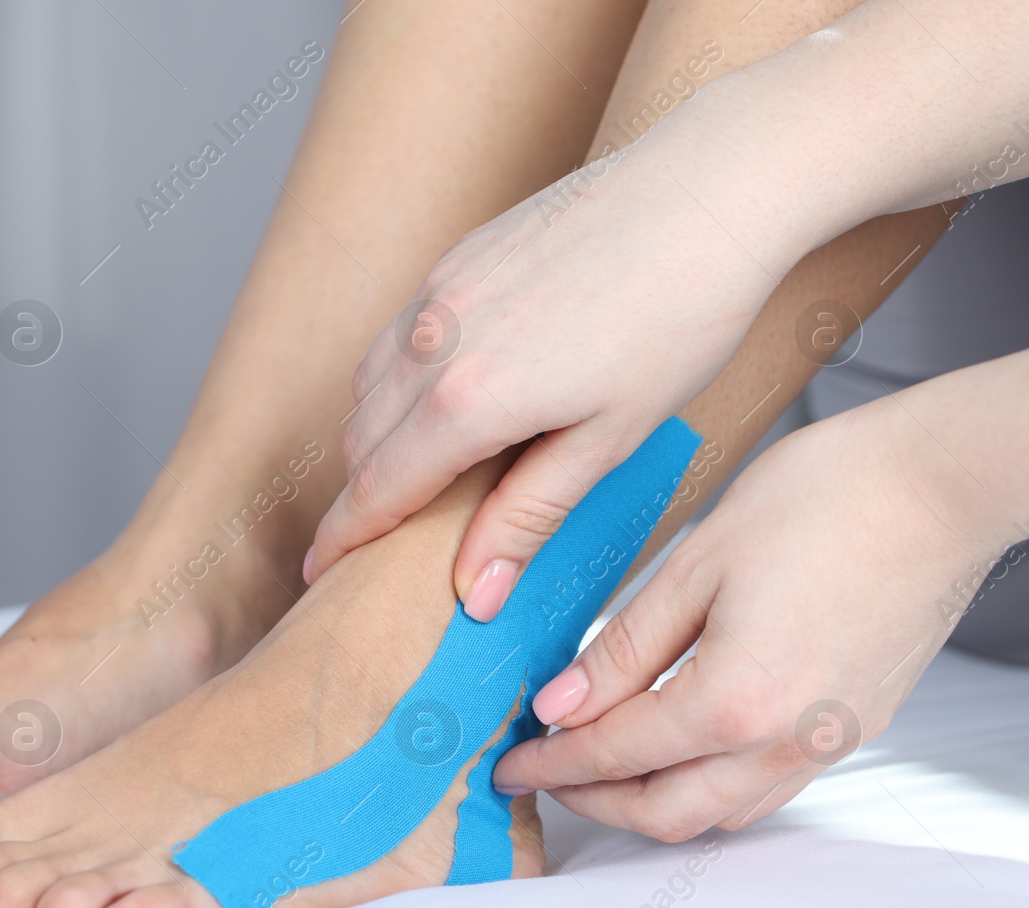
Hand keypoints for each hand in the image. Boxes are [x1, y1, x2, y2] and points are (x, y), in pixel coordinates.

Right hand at [307, 105, 807, 617]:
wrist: (710, 191)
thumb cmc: (680, 315)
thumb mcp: (610, 439)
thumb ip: (527, 516)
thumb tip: (475, 592)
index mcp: (469, 398)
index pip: (378, 488)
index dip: (344, 537)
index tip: (321, 571)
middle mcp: (434, 340)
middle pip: (363, 441)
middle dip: (368, 494)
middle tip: (392, 535)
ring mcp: (438, 290)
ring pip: (369, 386)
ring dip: (381, 437)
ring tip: (430, 471)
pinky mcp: (455, 257)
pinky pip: (398, 335)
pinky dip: (403, 380)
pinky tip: (457, 393)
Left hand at [489, 387, 1013, 841]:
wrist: (939, 485)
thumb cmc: (826, 500)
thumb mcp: (694, 565)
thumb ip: (622, 649)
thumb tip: (562, 705)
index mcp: (736, 701)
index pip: (616, 755)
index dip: (552, 763)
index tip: (511, 762)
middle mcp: (787, 741)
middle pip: (665, 811)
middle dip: (591, 801)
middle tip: (542, 772)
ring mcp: (828, 742)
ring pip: (719, 812)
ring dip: (649, 801)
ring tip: (599, 764)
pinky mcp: (854, 726)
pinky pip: (766, 788)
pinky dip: (706, 786)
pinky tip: (677, 749)